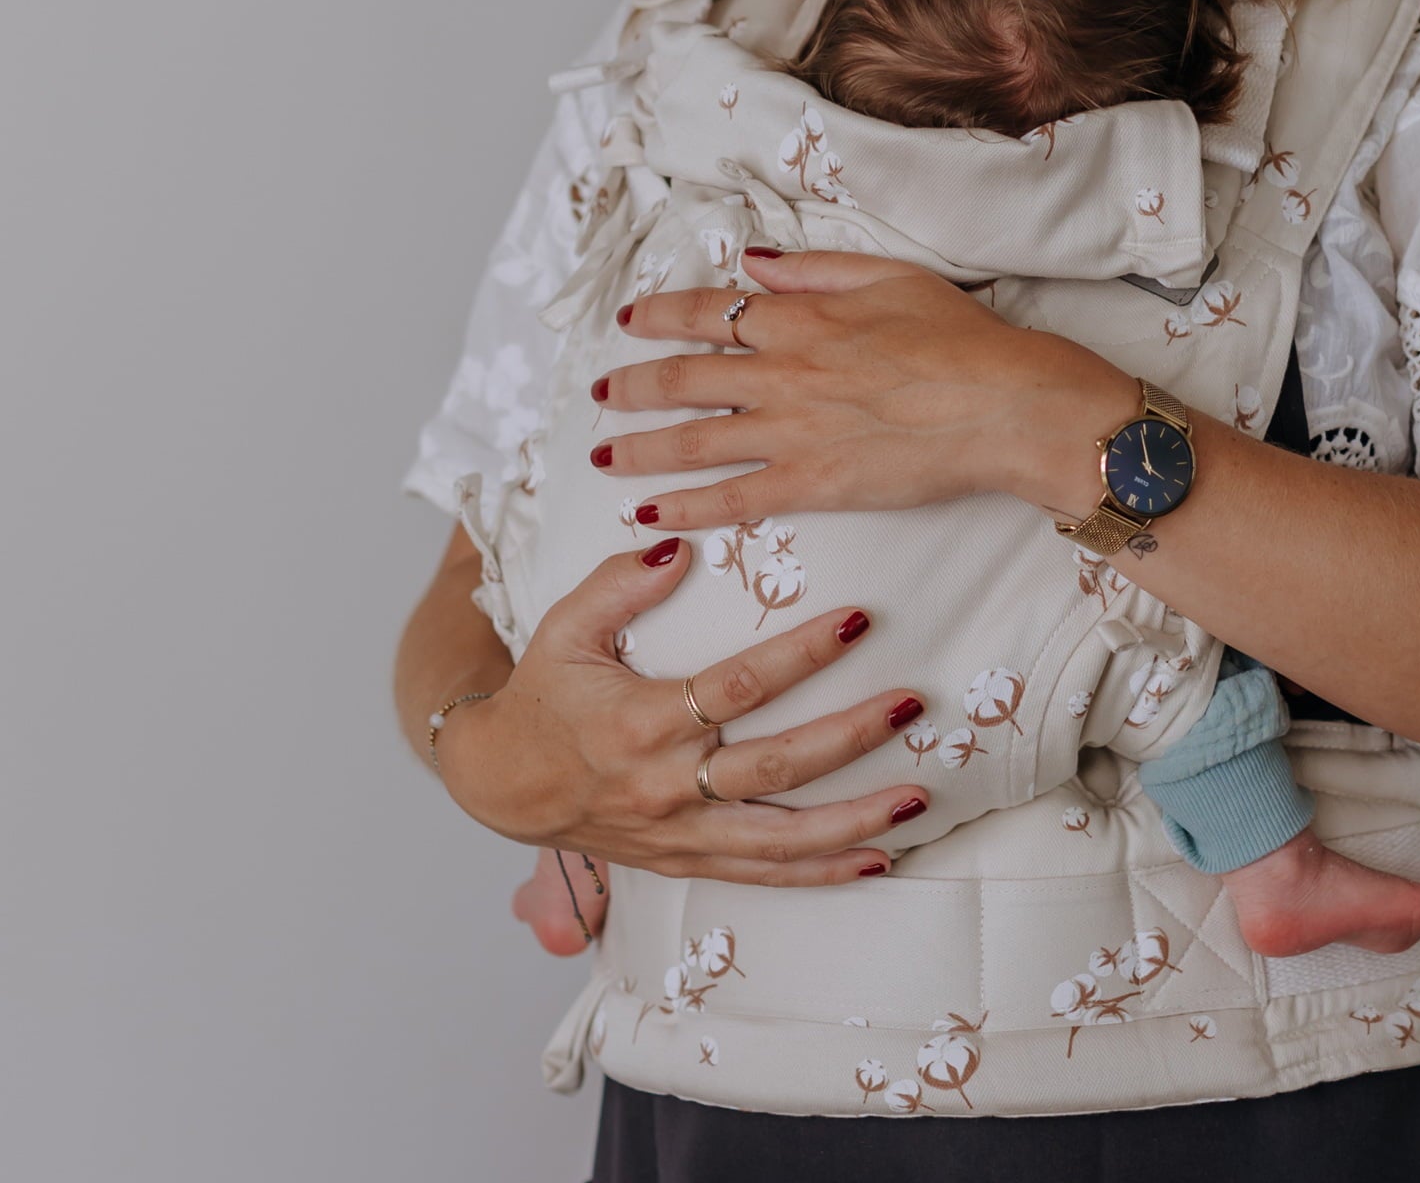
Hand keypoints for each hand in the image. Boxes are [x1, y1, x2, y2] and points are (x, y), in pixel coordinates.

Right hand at [435, 535, 931, 886]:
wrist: (501, 784)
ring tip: (918, 794)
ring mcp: (681, 833)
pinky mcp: (687, 862)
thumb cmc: (543, 694)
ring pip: (783, 837)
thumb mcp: (564, 626)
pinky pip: (767, 874)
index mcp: (642, 722)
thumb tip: (678, 545)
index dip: (801, 653)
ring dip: (856, 819)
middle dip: (851, 736)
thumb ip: (620, 583)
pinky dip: (825, 871)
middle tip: (910, 703)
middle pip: (777, 766)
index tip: (857, 621)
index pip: (738, 685)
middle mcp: (668, 785)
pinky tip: (879, 859)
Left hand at [591, 249, 1139, 527]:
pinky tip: (648, 515)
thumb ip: (811, 268)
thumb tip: (751, 259)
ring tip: (604, 454)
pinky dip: (683, 508)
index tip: (629, 321)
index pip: (707, 312)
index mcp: (799, 317)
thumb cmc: (961, 337)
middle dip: (632, 386)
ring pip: (692, 440)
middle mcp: (781, 372)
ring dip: (639, 447)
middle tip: (601, 394)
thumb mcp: (889, 275)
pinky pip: (732, 499)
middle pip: (683, 377)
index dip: (659, 316)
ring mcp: (790, 431)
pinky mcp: (812, 485)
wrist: (1005, 404)